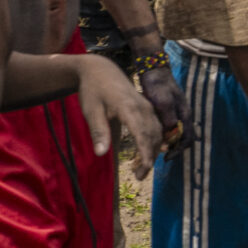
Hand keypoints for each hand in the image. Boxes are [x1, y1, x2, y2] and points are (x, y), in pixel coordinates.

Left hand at [73, 56, 165, 179]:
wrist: (101, 69)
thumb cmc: (93, 90)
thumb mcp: (91, 111)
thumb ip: (98, 131)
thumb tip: (101, 154)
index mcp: (129, 107)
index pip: (142, 134)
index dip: (145, 153)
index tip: (145, 170)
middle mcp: (143, 107)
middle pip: (153, 135)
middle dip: (149, 157)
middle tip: (139, 177)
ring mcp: (147, 106)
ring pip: (157, 132)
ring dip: (153, 151)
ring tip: (142, 169)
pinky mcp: (147, 106)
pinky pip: (156, 126)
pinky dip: (153, 141)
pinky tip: (146, 152)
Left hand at [136, 61, 190, 152]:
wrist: (154, 72)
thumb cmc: (159, 85)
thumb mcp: (163, 101)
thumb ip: (168, 117)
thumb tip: (171, 134)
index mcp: (185, 114)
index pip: (188, 139)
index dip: (178, 150)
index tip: (166, 158)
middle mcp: (183, 116)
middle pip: (183, 139)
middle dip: (173, 150)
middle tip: (159, 157)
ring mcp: (176, 114)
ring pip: (176, 135)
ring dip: (167, 144)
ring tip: (154, 150)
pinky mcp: (168, 113)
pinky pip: (169, 129)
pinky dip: (163, 137)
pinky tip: (152, 140)